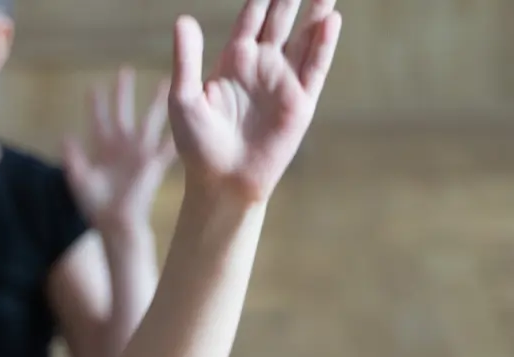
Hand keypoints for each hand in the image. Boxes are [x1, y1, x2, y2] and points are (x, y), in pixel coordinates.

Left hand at [63, 68, 176, 237]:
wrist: (116, 224)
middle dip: (123, 93)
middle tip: (124, 71)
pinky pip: (167, 146)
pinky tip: (186, 116)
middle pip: (123, 113)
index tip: (94, 87)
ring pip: (150, 121)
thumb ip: (73, 159)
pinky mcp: (153, 164)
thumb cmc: (96, 206)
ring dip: (156, 102)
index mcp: (104, 150)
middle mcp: (123, 146)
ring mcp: (140, 153)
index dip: (96, 105)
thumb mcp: (80, 181)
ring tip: (164, 82)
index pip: (99, 121)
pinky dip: (176, 133)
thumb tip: (65, 136)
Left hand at [169, 0, 341, 205]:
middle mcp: (261, 65)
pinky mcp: (301, 101)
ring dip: (316, 11)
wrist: (222, 182)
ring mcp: (283, 81)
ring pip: (305, 37)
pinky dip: (323, 44)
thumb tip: (183, 19)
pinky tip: (330, 20)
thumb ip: (186, 60)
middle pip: (282, 19)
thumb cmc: (197, 144)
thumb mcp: (184, 99)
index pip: (252, 17)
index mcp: (233, 60)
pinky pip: (315, 66)